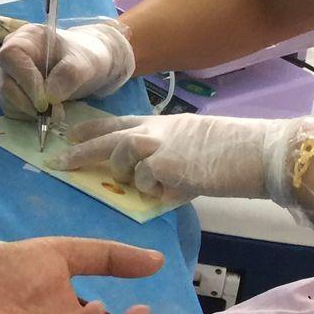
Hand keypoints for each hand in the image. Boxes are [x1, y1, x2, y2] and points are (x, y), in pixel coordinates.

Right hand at [0, 17, 136, 119]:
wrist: (87, 67)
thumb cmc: (85, 58)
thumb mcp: (86, 63)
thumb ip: (70, 75)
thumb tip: (49, 96)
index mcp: (25, 38)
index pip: (10, 57)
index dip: (25, 80)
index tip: (45, 101)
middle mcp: (11, 57)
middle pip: (5, 83)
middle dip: (29, 102)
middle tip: (56, 111)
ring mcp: (8, 76)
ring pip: (6, 100)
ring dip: (30, 111)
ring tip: (57, 110)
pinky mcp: (10, 93)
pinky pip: (12, 109)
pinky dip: (29, 116)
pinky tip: (48, 111)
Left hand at [55, 113, 313, 207]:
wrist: (257, 152)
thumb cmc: (232, 150)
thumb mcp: (190, 141)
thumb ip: (164, 151)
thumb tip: (147, 172)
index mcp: (158, 122)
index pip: (113, 121)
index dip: (89, 129)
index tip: (68, 134)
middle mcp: (151, 131)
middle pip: (103, 139)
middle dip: (77, 153)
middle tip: (56, 162)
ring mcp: (155, 147)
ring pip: (120, 162)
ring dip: (130, 176)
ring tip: (157, 180)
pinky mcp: (162, 166)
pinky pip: (145, 184)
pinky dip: (158, 192)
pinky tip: (178, 188)